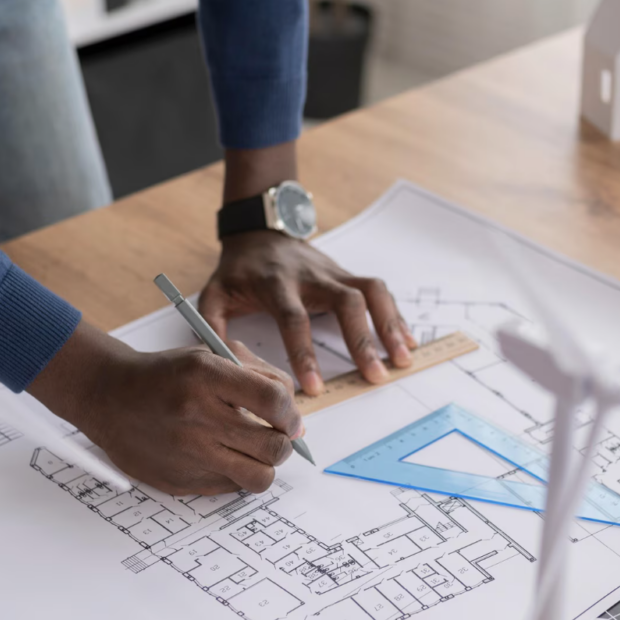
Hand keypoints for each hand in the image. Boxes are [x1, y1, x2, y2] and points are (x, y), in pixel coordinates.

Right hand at [28, 322, 302, 494]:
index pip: (274, 400)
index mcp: (205, 375)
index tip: (289, 417)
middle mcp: (196, 414)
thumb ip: (257, 377)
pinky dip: (236, 475)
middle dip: (284, 443)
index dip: (291, 412)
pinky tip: (223, 458)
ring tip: (256, 453)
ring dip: (266, 466)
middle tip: (276, 437)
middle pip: (273, 445)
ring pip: (258, 478)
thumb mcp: (209, 356)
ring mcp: (187, 452)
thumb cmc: (165, 375)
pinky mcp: (179, 480)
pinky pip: (231, 489)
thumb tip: (295, 420)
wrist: (108, 396)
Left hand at [199, 230, 416, 395]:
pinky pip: (378, 292)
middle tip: (376, 376)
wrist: (260, 231)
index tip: (314, 388)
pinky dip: (394, 316)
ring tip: (403, 359)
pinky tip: (407, 341)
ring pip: (371, 292)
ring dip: (389, 325)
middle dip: (362, 340)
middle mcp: (311, 276)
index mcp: (276, 284)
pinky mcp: (346, 274)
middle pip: (345, 302)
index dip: (304, 353)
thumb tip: (220, 365)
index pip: (294, 319)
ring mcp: (333, 272)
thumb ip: (212, 327)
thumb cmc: (238, 270)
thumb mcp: (214, 294)